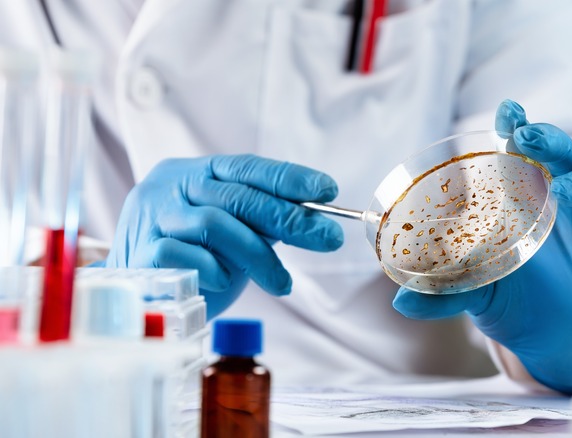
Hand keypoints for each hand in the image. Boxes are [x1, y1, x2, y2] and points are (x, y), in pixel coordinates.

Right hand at [105, 154, 343, 317]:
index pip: (246, 166)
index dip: (288, 177)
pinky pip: (188, 257)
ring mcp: (153, 218)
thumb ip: (262, 220)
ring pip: (216, 225)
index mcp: (194, 172)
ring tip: (281, 283)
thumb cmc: (193, 259)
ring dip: (258, 256)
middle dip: (289, 217)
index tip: (327, 190)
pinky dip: (216, 270)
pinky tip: (225, 283)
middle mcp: (171, 187)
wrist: (137, 291)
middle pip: (237, 196)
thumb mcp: (232, 232)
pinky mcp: (142, 254)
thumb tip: (317, 219)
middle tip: (327, 238)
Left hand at [393, 100, 571, 392]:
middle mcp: (569, 208)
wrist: (560, 347)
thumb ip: (445, 293)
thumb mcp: (478, 296)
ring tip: (560, 190)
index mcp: (532, 204)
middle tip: (527, 136)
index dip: (520, 129)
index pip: (528, 156)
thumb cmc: (519, 304)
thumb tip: (399, 301)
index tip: (507, 110)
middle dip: (550, 141)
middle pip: (568, 159)